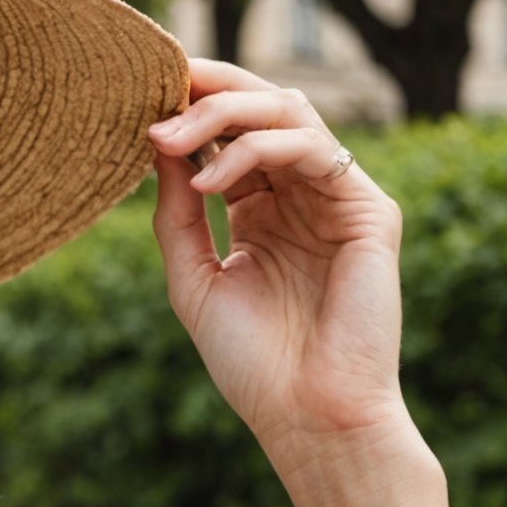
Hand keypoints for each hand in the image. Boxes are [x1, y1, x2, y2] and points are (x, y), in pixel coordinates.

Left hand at [147, 59, 418, 492]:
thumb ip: (176, 210)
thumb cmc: (252, 362)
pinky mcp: (370, 210)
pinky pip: (313, 149)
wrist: (307, 416)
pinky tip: (208, 182)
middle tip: (155, 92)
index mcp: (262, 209)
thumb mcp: (192, 276)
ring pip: (289, 112)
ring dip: (222, 113)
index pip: (229, 133)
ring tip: (168, 137)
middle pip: (261, 107)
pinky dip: (254, 151)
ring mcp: (338, 198)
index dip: (190, 104)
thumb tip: (154, 140)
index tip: (136, 93)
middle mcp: (301, 195)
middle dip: (206, 89)